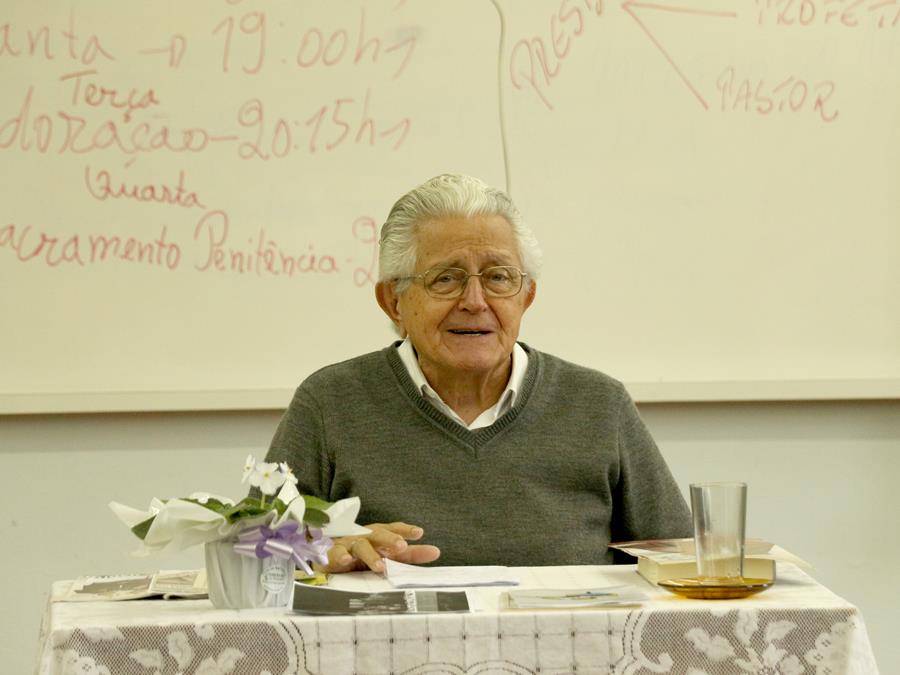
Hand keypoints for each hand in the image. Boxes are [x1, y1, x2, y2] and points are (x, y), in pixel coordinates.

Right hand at [325, 522, 440, 573]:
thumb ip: (411, 554)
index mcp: (380, 534)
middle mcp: (367, 536)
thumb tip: (436, 551)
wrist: (332, 554)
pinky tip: (346, 561)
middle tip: (402, 546)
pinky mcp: (334, 553)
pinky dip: (341, 556)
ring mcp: (350, 544)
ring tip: (381, 567)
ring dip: (371, 555)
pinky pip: (337, 554)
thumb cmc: (365, 553)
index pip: (394, 529)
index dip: (406, 530)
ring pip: (361, 546)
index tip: (419, 533)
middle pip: (379, 534)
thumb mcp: (388, 553)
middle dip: (390, 539)